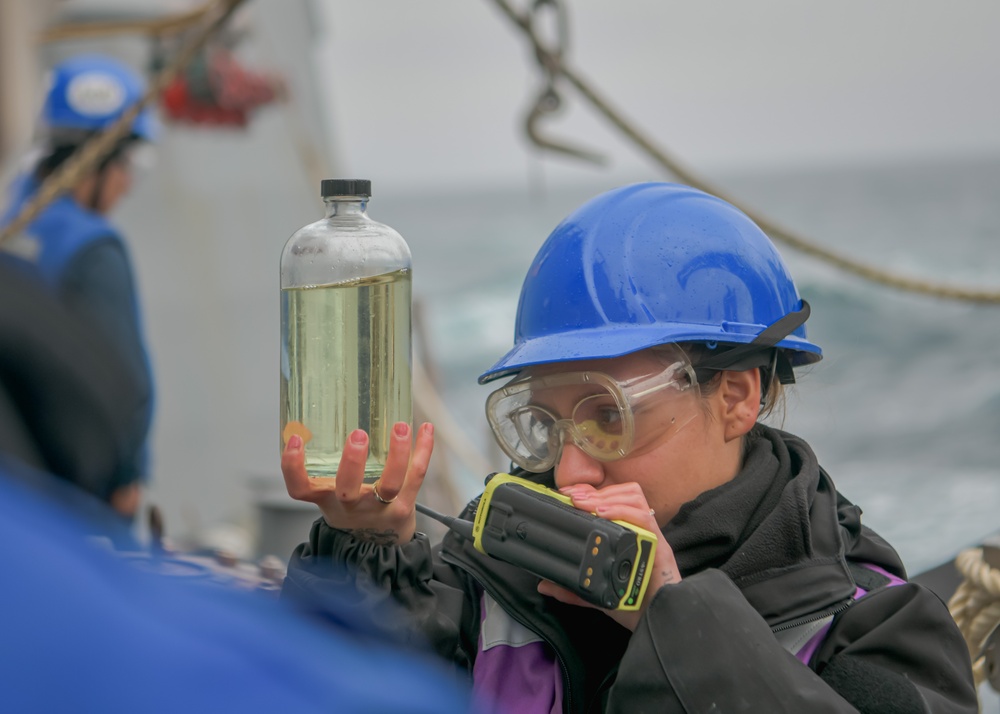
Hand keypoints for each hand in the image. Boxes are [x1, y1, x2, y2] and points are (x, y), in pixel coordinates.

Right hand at [281, 422, 434, 544]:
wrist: (379, 545)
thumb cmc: (352, 507)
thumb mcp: (331, 491)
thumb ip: (326, 463)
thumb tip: (317, 415)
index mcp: (326, 498)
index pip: (300, 489)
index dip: (293, 467)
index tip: (296, 440)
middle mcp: (350, 506)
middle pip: (347, 490)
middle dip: (352, 463)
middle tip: (358, 435)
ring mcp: (379, 509)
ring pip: (390, 485)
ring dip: (397, 454)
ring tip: (400, 427)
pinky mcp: (404, 508)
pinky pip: (416, 477)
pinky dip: (423, 450)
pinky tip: (426, 428)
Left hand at [537, 482, 680, 630]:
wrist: (657, 622)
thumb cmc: (631, 606)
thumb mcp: (595, 594)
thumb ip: (571, 590)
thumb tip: (544, 585)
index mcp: (627, 535)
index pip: (611, 500)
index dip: (590, 493)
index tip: (568, 494)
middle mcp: (639, 530)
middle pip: (623, 492)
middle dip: (595, 492)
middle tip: (573, 498)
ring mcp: (650, 535)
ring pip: (634, 498)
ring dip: (607, 498)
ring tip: (587, 505)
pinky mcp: (659, 544)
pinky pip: (644, 518)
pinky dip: (622, 511)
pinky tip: (603, 514)